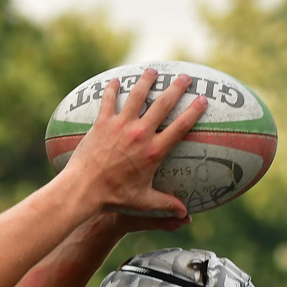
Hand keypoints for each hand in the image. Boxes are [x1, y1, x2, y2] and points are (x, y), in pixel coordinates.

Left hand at [64, 69, 205, 220]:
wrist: (84, 189)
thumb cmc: (114, 197)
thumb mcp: (143, 201)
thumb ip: (166, 204)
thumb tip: (185, 215)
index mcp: (154, 151)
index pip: (181, 126)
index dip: (194, 111)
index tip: (202, 99)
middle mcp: (140, 134)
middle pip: (163, 104)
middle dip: (176, 88)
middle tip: (185, 77)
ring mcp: (120, 125)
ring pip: (137, 95)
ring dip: (146, 80)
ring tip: (153, 70)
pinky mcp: (102, 123)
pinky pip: (109, 100)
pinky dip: (112, 88)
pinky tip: (115, 79)